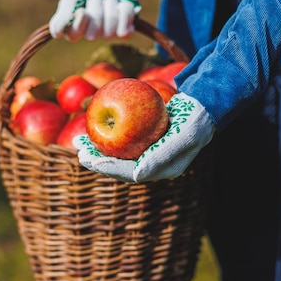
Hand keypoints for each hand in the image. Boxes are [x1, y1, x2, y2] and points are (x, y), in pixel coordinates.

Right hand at [49, 0, 143, 40]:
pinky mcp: (124, 29)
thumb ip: (67, 10)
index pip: (72, 36)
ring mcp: (107, 30)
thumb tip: (57, 34)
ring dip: (111, 9)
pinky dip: (125, 16)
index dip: (79, 25)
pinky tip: (123, 4)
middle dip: (97, 11)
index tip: (82, 10)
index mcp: (75, 20)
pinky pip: (123, 33)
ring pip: (108, 34)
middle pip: (92, 35)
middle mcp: (90, 29)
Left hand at [73, 93, 215, 181]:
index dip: (109, 167)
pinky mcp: (142, 141)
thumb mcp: (184, 136)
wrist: (203, 106)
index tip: (91, 160)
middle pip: (118, 165)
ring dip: (96, 148)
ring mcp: (146, 153)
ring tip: (77, 142)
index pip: (130, 173)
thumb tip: (138, 174)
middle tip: (79, 152)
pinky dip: (104, 135)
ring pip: (115, 153)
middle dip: (97, 160)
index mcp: (161, 170)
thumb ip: (162, 155)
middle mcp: (152, 165)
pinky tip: (89, 129)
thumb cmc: (195, 120)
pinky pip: (119, 141)